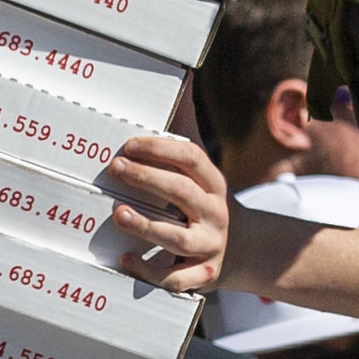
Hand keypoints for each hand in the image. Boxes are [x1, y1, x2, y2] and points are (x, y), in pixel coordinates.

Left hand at [92, 130, 229, 290]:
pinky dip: (149, 273)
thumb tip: (182, 79)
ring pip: (179, 239)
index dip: (160, 149)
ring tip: (118, 214)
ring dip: (147, 227)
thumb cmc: (205, 199)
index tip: (129, 144)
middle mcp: (214, 213)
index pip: (191, 159)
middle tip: (115, 168)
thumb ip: (184, 130)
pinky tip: (124, 260)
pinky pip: (176, 279)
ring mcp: (209, 246)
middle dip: (148, 179)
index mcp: (212, 182)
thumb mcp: (201, 168)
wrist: (243, 250)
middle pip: (182, 193)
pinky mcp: (202, 275)